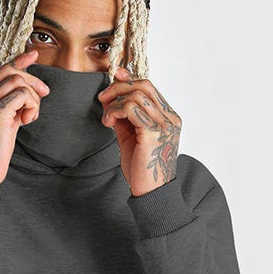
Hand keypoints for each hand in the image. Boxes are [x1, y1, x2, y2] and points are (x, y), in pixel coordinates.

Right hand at [0, 48, 50, 185]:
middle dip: (32, 81)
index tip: (33, 55)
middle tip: (44, 94)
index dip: (18, 61)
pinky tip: (27, 121)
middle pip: (10, 73)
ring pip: (19, 82)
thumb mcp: (3, 121)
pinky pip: (22, 95)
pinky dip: (31, 106)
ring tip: (29, 117)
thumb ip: (10, 103)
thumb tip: (30, 86)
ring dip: (32, 99)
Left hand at [97, 66, 181, 195]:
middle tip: (103, 98)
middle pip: (144, 85)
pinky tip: (109, 123)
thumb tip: (110, 100)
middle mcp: (170, 118)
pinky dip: (115, 111)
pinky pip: (131, 108)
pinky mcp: (153, 133)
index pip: (149, 88)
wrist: (150, 193)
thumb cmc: (141, 169)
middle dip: (119, 87)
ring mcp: (164, 125)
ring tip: (107, 119)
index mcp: (168, 118)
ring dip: (115, 102)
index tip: (113, 80)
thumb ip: (124, 118)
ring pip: (136, 95)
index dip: (129, 80)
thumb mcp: (130, 138)